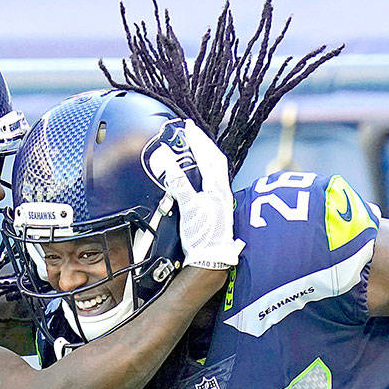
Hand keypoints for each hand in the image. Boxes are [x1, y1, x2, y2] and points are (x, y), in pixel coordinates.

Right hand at [149, 120, 243, 269]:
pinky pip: (212, 183)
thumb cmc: (203, 237)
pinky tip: (198, 175)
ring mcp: (220, 201)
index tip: (189, 127)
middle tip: (191, 133)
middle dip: (203, 145)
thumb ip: (178, 182)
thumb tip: (166, 159)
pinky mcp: (216, 209)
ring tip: (194, 148)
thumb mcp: (188, 207)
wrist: (210, 260)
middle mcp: (222, 192)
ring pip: (215, 172)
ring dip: (205, 158)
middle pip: (216, 162)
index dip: (199, 140)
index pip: (210, 157)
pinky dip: (204, 173)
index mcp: (218, 188)